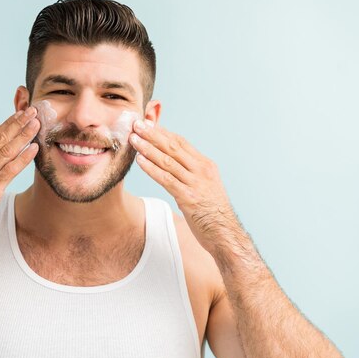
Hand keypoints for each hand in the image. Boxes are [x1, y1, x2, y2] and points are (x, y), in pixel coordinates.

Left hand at [129, 120, 239, 254]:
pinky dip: (152, 168)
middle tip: (137, 124)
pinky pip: (167, 179)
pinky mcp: (188, 197)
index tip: (148, 124)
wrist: (225, 233)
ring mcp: (196, 183)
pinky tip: (140, 161)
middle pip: (173, 146)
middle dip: (153, 134)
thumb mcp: (205, 187)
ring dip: (148, 148)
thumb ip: (192, 174)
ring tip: (133, 139)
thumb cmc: (212, 213)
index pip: (181, 142)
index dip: (163, 132)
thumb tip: (174, 164)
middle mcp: (202, 171)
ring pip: (168, 160)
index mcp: (206, 165)